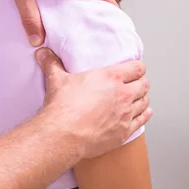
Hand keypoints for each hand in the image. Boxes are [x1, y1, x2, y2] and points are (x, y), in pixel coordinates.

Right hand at [35, 48, 151, 158]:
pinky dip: (144, 116)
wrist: (64, 134)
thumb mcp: (57, 80)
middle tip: (135, 83)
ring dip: (143, 99)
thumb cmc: (63, 107)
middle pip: (144, 84)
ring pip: (145, 102)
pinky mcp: (124, 132)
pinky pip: (142, 121)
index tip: (134, 69)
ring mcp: (126, 114)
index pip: (137, 68)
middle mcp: (123, 94)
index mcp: (111, 77)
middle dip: (141, 83)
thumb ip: (52, 64)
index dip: (137, 67)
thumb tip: (43, 54)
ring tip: (138, 98)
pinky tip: (144, 114)